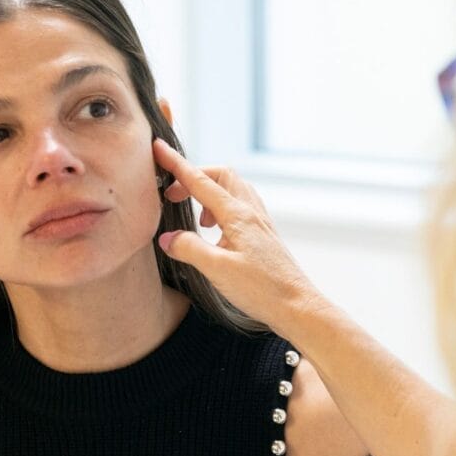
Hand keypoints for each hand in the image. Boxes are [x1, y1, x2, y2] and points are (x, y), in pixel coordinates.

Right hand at [153, 139, 325, 337]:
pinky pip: (240, 207)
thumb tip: (167, 238)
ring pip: (232, 190)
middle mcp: (251, 212)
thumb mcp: (218, 269)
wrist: (297, 306)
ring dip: (209, 193)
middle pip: (221, 175)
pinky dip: (221, 209)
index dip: (177, 164)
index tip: (158, 149)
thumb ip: (189, 249)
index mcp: (238, 215)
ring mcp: (259, 222)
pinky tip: (215, 232)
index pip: (200, 181)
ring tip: (195, 219)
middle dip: (195, 176)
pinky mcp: (263, 235)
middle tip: (173, 195)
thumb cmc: (262, 290)